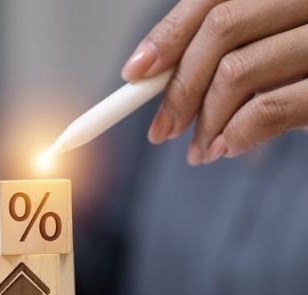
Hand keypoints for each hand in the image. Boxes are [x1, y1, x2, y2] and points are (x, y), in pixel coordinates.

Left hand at [121, 0, 307, 164]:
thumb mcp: (274, 45)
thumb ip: (228, 46)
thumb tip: (149, 74)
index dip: (168, 34)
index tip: (134, 74)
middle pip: (221, 29)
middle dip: (179, 87)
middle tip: (162, 131)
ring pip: (238, 70)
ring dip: (205, 121)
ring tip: (200, 150)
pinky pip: (271, 107)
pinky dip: (237, 134)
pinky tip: (226, 149)